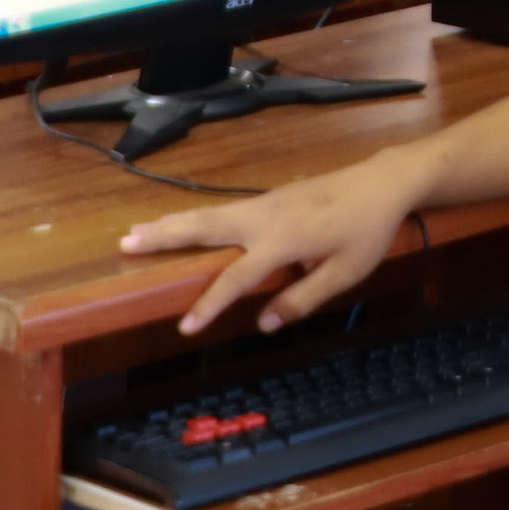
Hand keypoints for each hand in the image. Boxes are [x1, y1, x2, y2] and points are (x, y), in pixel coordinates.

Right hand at [119, 150, 433, 335]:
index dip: (211, 305)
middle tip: (124, 244)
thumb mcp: (345, 272)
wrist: (384, 182)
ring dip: (171, 223)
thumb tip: (263, 324)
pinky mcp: (270, 198)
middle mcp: (266, 217)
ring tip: (133, 231)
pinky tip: (181, 222)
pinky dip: (194, 215)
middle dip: (165, 237)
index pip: (237, 278)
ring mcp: (266, 203)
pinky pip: (223, 208)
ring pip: (209, 213)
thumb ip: (303, 298)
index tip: (186, 327)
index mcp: (284, 239)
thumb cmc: (368, 230)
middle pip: (206, 228)